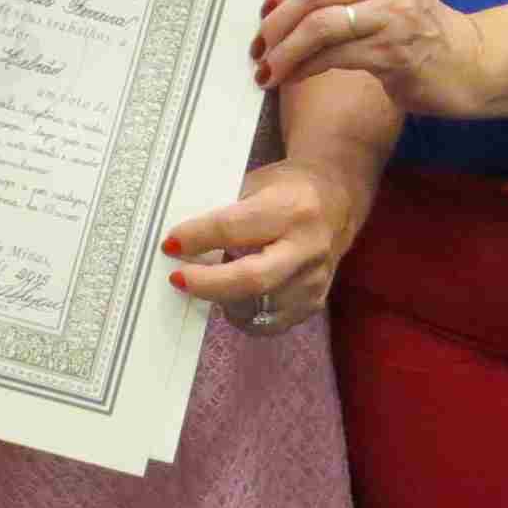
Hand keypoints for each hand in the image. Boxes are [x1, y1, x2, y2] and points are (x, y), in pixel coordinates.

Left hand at [162, 156, 366, 336]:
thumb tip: (179, 240)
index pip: (234, 228)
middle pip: (251, 279)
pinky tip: (233, 297)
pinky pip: (268, 323)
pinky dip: (243, 314)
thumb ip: (223, 211)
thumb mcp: (255, 184)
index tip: (170, 243)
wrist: (337, 202)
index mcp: (291, 209)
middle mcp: (308, 247)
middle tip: (178, 278)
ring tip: (209, 282)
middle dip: (207, 283)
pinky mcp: (313, 302)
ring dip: (222, 298)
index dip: (196, 238)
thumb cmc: (287, 189)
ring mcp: (314, 280)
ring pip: (256, 307)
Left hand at [256, 0, 490, 118]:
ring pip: (319, 25)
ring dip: (284, 50)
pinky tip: (292, 76)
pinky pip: (332, 56)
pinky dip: (304, 68)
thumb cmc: (414, 27)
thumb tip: (276, 0)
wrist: (464, 63)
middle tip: (260, 45)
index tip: (266, 9)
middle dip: (277, 21)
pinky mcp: (392, 51)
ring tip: (268, 68)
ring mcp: (395, 13)